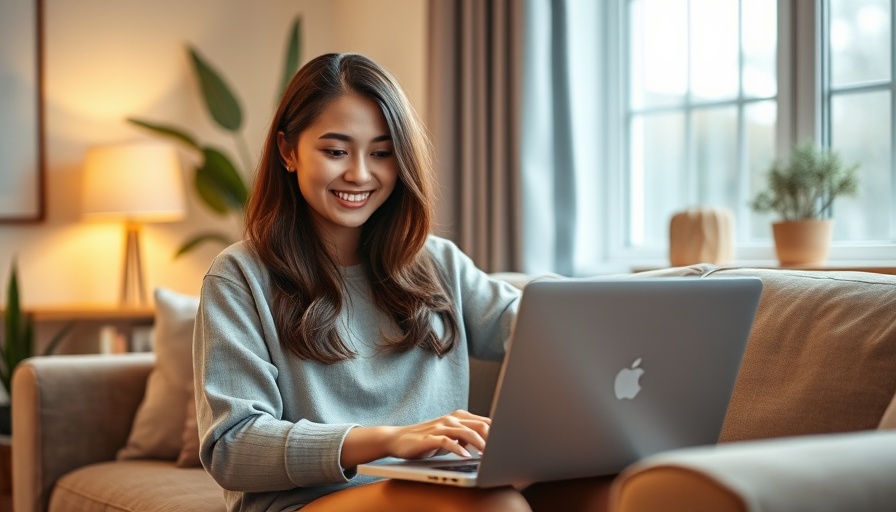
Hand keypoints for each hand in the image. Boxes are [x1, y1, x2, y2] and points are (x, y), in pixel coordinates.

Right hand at [340, 410, 489, 467]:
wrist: (398, 439)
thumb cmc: (427, 439)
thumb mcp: (451, 437)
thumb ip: (468, 437)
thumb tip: (490, 444)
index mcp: (460, 417)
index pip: (485, 422)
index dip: (499, 432)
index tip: (511, 444)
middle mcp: (452, 419)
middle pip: (480, 425)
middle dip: (494, 438)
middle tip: (504, 450)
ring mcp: (441, 426)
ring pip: (467, 432)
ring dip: (480, 444)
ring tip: (489, 455)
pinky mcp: (430, 437)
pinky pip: (447, 442)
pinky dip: (459, 449)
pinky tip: (467, 457)